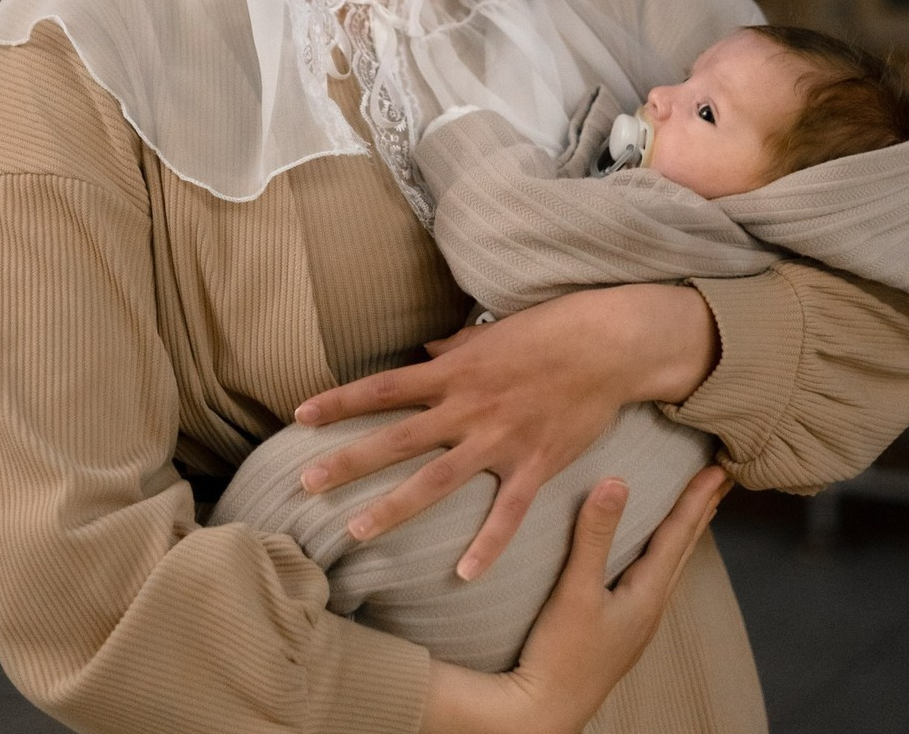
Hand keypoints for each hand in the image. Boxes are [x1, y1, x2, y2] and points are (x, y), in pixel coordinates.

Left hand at [294, 283, 716, 578]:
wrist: (608, 345)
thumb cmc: (550, 331)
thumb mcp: (493, 332)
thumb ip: (457, 346)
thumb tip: (427, 349)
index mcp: (455, 371)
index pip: (384, 387)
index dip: (340, 401)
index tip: (300, 415)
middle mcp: (468, 407)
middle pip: (396, 438)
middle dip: (349, 462)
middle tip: (305, 484)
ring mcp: (500, 439)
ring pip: (437, 481)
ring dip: (394, 507)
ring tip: (356, 531)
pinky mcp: (535, 464)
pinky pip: (507, 513)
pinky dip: (488, 546)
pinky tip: (464, 577)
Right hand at [418, 467, 731, 733]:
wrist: (543, 713)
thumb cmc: (561, 654)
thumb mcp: (575, 590)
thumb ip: (594, 535)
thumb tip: (616, 481)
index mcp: (646, 595)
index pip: (678, 535)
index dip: (696, 499)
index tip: (719, 471)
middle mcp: (648, 608)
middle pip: (683, 549)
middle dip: (701, 512)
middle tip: (722, 481)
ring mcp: (635, 622)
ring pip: (670, 565)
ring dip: (684, 533)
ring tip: (697, 511)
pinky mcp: (618, 629)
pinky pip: (652, 577)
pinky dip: (662, 553)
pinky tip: (651, 557)